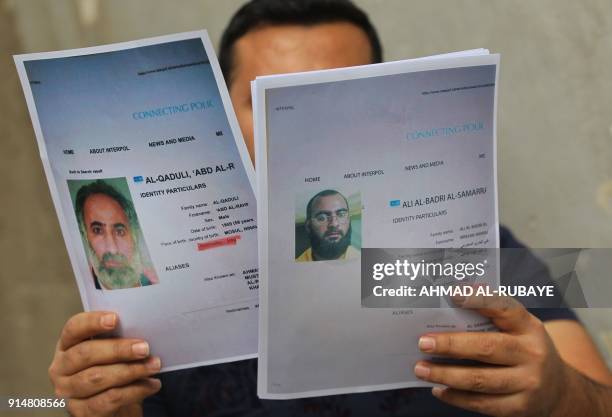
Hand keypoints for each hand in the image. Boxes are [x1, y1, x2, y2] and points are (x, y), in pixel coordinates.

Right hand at [49, 311, 161, 416]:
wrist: (115, 409)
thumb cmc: (113, 373)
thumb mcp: (112, 354)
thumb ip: (118, 339)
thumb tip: (141, 329)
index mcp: (67, 346)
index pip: (73, 328)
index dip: (92, 322)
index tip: (115, 319)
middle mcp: (60, 368)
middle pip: (86, 353)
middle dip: (118, 349)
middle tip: (144, 348)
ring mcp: (68, 392)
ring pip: (97, 377)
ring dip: (130, 370)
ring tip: (153, 366)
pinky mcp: (80, 412)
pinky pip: (108, 400)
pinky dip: (134, 390)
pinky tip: (151, 384)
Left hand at [413, 295, 569, 416]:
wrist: (560, 391)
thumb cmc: (526, 350)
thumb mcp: (520, 329)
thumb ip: (492, 314)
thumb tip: (453, 296)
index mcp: (529, 327)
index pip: (504, 307)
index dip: (479, 299)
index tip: (452, 294)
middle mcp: (531, 354)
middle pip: (486, 347)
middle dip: (450, 345)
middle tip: (423, 343)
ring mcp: (528, 383)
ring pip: (480, 380)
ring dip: (445, 374)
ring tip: (421, 368)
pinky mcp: (520, 407)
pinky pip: (482, 403)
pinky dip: (456, 397)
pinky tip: (438, 389)